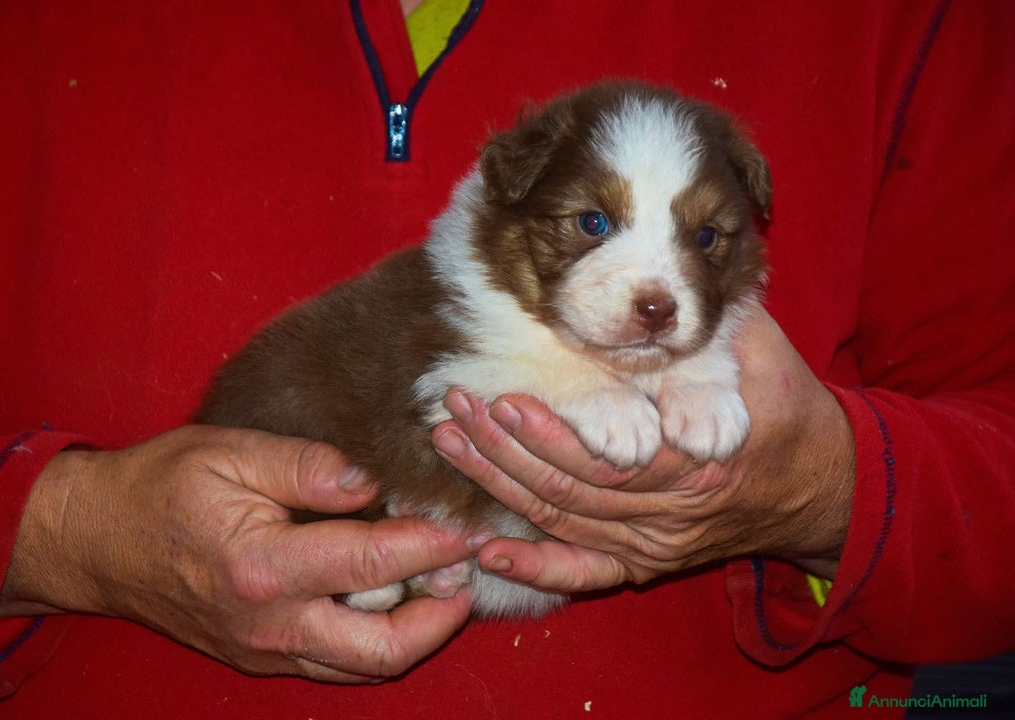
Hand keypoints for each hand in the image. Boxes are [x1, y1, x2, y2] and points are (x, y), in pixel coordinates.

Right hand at [0, 425, 479, 682]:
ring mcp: (263, 650)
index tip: (467, 527)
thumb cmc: (159, 487)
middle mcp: (269, 623)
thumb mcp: (230, 453)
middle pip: (383, 648)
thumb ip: (307, 466)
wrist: (95, 542)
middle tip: (466, 576)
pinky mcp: (258, 657)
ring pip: (361, 667)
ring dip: (414, 637)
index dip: (433, 544)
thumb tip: (371, 482)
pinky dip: (373, 642)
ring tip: (442, 591)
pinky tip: (393, 604)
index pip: (375, 561)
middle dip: (440, 619)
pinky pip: (332, 664)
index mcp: (264, 566)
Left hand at [430, 308, 853, 592]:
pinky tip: (487, 553)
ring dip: (499, 485)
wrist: (819, 483)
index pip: (612, 457)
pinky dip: (536, 567)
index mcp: (700, 460)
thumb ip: (707, 326)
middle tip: (456, 408)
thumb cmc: (786, 407)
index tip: (505, 399)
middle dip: (504, 449)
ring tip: (450, 442)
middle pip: (571, 489)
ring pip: (563, 521)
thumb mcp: (759, 353)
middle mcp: (671, 514)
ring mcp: (653, 544)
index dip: (553, 434)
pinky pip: (584, 573)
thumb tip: (654, 289)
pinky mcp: (641, 560)